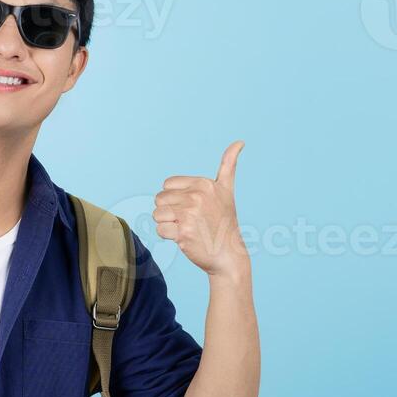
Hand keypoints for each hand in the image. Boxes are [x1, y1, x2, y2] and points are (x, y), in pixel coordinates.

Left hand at [153, 141, 248, 277]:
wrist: (228, 254)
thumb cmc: (224, 222)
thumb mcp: (227, 190)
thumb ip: (229, 165)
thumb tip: (240, 141)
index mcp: (204, 184)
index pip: (167, 185)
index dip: (175, 198)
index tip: (194, 207)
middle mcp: (197, 197)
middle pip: (159, 199)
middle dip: (170, 211)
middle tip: (191, 220)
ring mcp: (190, 215)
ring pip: (157, 214)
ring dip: (167, 224)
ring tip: (187, 228)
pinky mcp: (182, 232)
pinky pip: (159, 229)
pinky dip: (168, 236)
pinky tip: (184, 238)